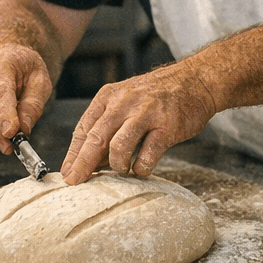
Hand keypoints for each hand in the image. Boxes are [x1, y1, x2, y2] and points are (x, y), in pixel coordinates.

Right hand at [0, 44, 54, 150]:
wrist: (0, 57)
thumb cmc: (21, 68)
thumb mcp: (40, 80)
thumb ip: (34, 104)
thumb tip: (24, 128)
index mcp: (0, 64)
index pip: (0, 92)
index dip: (5, 115)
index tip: (11, 133)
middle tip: (10, 145)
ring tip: (5, 129)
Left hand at [59, 61, 218, 184]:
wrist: (195, 81)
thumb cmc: (156, 97)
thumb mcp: (125, 102)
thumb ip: (107, 127)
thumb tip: (90, 161)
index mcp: (108, 97)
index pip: (83, 129)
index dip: (73, 155)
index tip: (68, 174)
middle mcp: (124, 103)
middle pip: (95, 138)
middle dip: (83, 164)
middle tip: (76, 181)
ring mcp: (146, 113)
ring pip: (119, 147)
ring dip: (117, 165)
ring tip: (122, 170)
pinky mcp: (167, 126)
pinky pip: (147, 155)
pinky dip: (141, 168)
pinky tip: (142, 168)